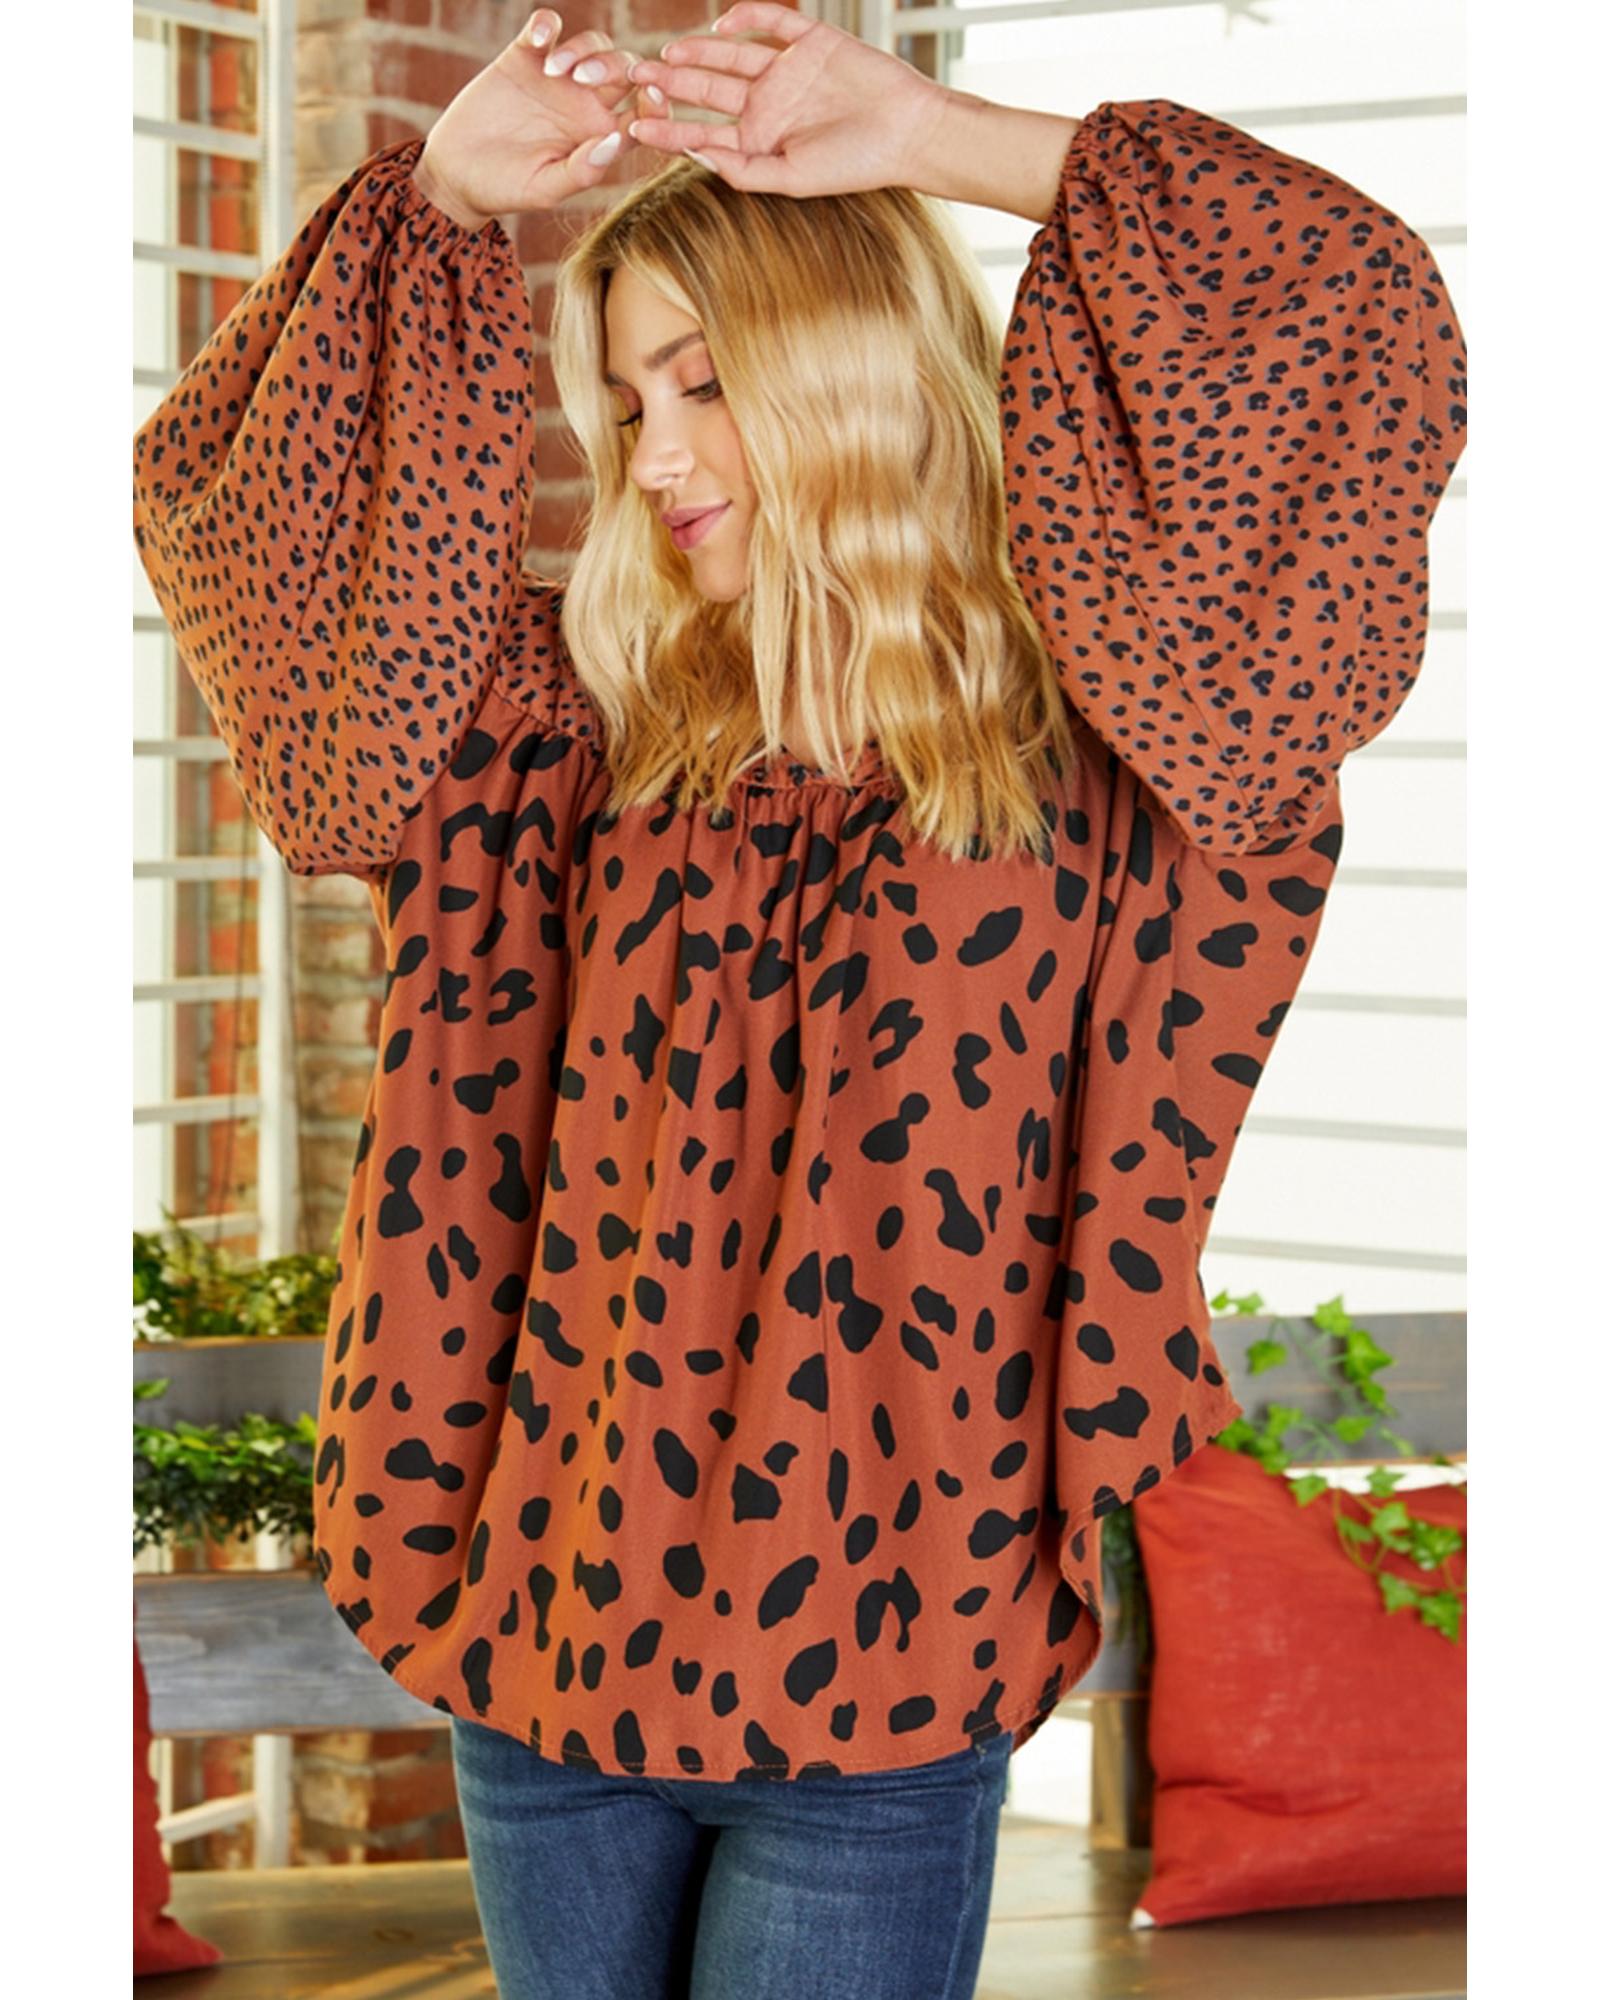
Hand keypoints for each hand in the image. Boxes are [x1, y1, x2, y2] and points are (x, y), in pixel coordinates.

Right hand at [414, 8, 647, 225]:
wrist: (457, 172)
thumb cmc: (505, 189)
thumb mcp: (544, 188)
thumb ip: (582, 171)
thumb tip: (616, 143)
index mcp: (600, 138)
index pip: (644, 115)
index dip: (658, 103)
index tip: (651, 95)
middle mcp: (586, 105)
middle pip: (624, 70)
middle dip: (615, 66)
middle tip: (583, 79)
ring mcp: (557, 79)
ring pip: (594, 45)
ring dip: (583, 49)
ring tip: (554, 70)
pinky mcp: (525, 57)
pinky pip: (546, 28)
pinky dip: (546, 26)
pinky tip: (537, 41)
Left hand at [619, 3, 948, 196]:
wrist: (907, 132)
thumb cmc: (855, 164)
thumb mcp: (792, 179)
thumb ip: (745, 171)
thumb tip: (698, 157)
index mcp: (761, 139)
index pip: (704, 133)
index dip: (669, 130)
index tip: (634, 129)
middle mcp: (768, 103)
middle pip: (709, 89)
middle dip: (671, 84)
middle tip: (635, 78)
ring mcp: (787, 70)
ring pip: (731, 54)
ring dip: (698, 51)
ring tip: (667, 56)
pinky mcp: (810, 41)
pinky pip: (772, 21)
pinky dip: (746, 18)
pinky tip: (722, 27)